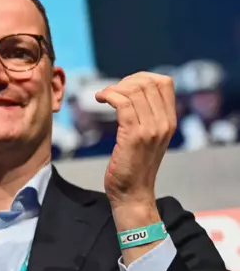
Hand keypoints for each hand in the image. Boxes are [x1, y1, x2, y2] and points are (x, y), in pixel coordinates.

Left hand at [96, 72, 175, 208]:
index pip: (164, 82)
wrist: (133, 193)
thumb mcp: (148, 137)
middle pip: (149, 82)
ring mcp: (151, 129)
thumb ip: (148, 116)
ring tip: (103, 96)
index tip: (123, 86)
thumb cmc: (134, 165)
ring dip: (114, 88)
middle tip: (110, 92)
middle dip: (125, 81)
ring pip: (135, 90)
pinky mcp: (134, 136)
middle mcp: (165, 123)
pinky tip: (100, 99)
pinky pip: (123, 104)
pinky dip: (109, 95)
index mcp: (170, 121)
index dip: (141, 77)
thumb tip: (133, 90)